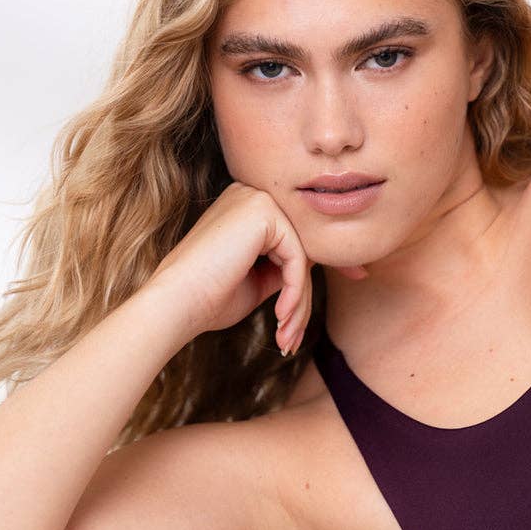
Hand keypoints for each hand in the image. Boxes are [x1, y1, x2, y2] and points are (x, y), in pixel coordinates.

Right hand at [144, 181, 367, 354]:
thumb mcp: (256, 281)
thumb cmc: (207, 299)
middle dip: (307, 293)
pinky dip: (294, 293)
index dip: (321, 264)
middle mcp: (251, 194)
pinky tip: (280, 318)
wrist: (175, 304)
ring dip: (298, 302)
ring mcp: (256, 198)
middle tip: (298, 333)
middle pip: (301, 246)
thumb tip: (314, 268)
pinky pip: (297, 258)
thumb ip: (283, 267)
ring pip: (302, 255)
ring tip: (285, 335)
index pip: (294, 235)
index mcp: (245, 206)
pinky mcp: (263, 212)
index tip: (355, 278)